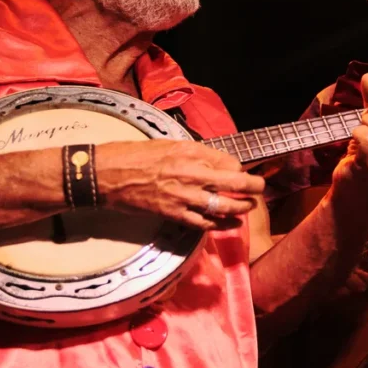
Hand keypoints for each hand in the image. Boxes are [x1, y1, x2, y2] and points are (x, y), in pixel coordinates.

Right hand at [92, 140, 264, 229]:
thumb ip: (192, 153)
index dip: (238, 167)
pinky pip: (203, 222)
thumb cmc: (133, 155)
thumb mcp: (166, 144)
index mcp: (188, 151)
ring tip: (248, 206)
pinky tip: (228, 223)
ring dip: (240, 207)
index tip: (241, 170)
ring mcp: (183, 195)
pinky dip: (218, 224)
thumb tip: (212, 160)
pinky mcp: (173, 213)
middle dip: (253, 186)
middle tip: (260, 188)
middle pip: (233, 182)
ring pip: (223, 205)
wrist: (106, 174)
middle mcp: (190, 172)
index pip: (227, 161)